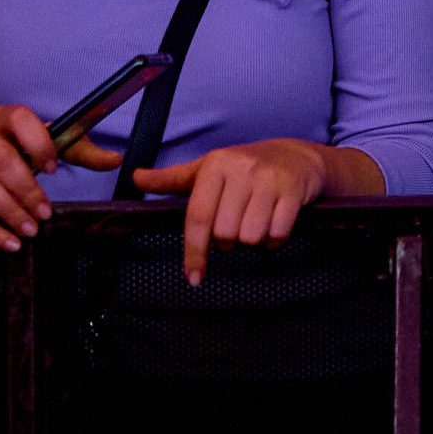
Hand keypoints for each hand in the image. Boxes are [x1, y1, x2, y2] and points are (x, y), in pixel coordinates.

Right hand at [0, 103, 117, 253]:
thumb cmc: (12, 149)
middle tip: (45, 213)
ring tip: (30, 231)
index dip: (38, 143)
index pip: (20, 120)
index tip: (55, 168)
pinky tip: (8, 242)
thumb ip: (78, 150)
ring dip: (8, 212)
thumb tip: (115, 160)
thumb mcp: (44, 143)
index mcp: (4, 117)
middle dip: (25, 189)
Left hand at [130, 139, 331, 285]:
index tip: (193, 277)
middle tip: (235, 227)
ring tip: (255, 223)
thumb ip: (171, 179)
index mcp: (216, 164)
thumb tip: (135, 178)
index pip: (198, 216)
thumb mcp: (208, 168)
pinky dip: (274, 240)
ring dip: (252, 240)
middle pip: (225, 233)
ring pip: (251, 236)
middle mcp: (242, 169)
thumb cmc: (245, 167)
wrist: (297, 156)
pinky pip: (278, 234)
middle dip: (228, 241)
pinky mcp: (293, 191)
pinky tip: (273, 225)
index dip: (193, 251)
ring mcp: (270, 179)